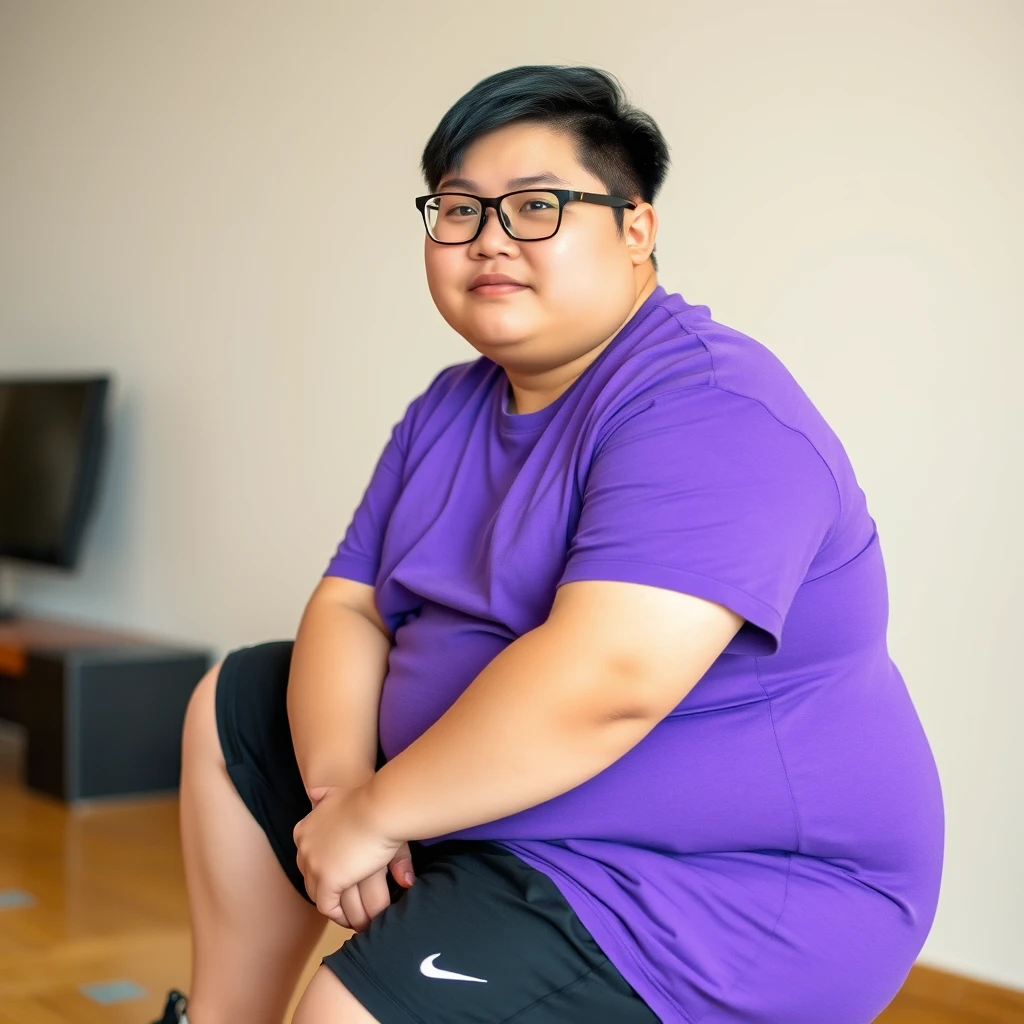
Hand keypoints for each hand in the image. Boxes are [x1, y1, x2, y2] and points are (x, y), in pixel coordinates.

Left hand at [295, 784, 407, 927]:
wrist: (378, 808)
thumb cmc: (366, 799)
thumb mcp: (337, 792)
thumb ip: (324, 795)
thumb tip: (313, 793)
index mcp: (304, 829)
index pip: (308, 858)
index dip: (323, 869)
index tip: (340, 878)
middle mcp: (304, 848)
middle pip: (310, 878)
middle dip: (326, 890)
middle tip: (346, 901)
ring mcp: (314, 865)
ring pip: (318, 895)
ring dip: (335, 906)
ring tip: (353, 914)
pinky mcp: (327, 880)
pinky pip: (327, 906)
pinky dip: (340, 915)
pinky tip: (355, 919)